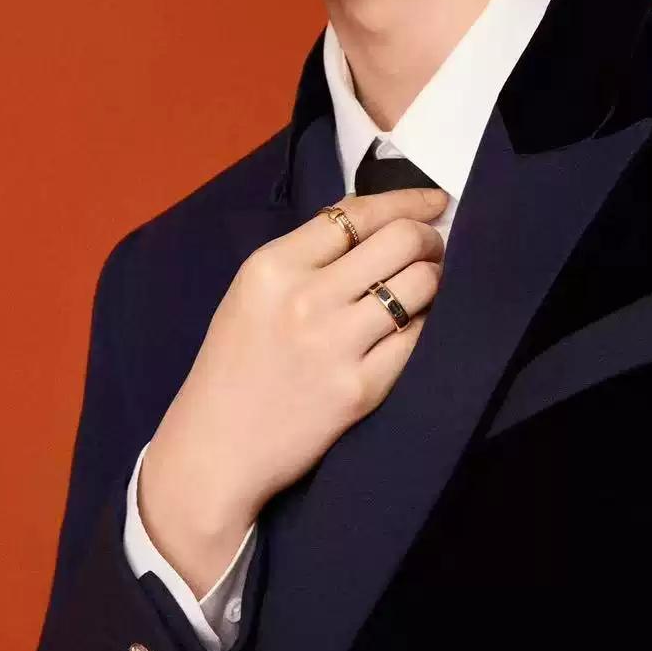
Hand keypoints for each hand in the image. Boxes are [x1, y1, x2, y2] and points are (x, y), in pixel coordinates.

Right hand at [138, 185, 447, 595]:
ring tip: (425, 288)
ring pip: (421, 286)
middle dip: (430, 238)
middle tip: (434, 248)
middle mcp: (306, 298)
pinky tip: (415, 328)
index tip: (435, 201)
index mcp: (272, 266)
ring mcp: (336, 345)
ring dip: (435, 280)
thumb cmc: (234, 367)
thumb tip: (377, 221)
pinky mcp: (361, 389)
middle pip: (400, 240)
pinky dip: (425, 327)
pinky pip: (418, 340)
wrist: (216, 450)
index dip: (407, 200)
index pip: (357, 213)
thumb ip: (306, 256)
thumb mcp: (252, 293)